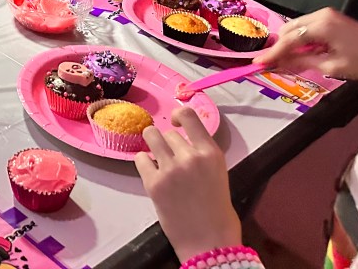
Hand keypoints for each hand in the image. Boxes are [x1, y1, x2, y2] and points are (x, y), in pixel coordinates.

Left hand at [135, 107, 240, 262]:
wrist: (210, 244)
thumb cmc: (218, 212)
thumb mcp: (218, 174)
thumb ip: (201, 155)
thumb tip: (182, 141)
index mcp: (211, 153)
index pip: (188, 115)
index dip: (178, 114)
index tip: (174, 122)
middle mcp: (190, 156)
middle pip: (168, 132)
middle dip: (168, 143)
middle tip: (172, 160)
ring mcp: (170, 169)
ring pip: (151, 137)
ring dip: (153, 146)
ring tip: (159, 161)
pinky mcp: (153, 183)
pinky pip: (140, 158)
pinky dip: (144, 163)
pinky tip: (152, 173)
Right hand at [254, 6, 357, 80]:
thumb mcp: (332, 66)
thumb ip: (302, 62)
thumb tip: (279, 64)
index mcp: (321, 25)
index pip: (289, 39)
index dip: (273, 52)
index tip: (259, 63)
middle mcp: (321, 15)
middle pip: (289, 29)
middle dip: (279, 47)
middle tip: (271, 63)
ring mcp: (326, 15)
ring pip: (296, 28)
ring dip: (290, 44)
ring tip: (285, 60)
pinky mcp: (330, 18)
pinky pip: (306, 27)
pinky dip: (301, 40)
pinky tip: (301, 53)